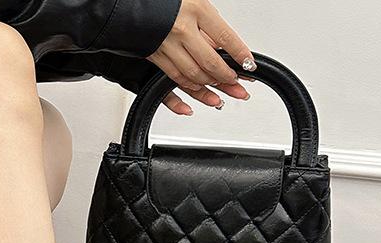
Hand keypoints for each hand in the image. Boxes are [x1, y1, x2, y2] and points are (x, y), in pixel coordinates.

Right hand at [148, 0, 255, 115]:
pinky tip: (196, 96)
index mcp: (197, 10)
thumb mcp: (195, 4)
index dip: (239, 54)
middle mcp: (182, 29)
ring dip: (209, 86)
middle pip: (210, 62)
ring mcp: (168, 44)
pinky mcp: (155, 56)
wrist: (132, 6)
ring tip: (221, 92)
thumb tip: (224, 49)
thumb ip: (208, 27)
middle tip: (237, 85)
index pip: (225, 37)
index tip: (248, 65)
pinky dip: (187, 90)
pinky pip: (175, 78)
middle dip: (226, 77)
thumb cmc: (164, 1)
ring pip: (193, 74)